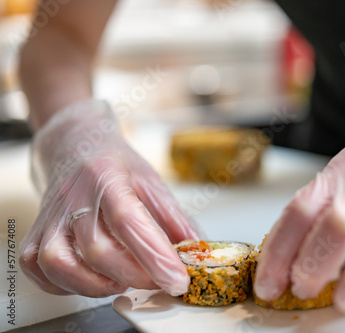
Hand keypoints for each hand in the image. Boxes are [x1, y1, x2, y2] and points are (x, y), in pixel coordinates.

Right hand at [20, 100, 197, 296]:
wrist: (75, 145)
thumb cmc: (116, 165)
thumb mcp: (152, 181)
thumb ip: (175, 218)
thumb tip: (198, 251)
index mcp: (107, 176)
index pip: (129, 220)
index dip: (154, 255)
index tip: (177, 280)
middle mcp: (73, 196)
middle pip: (96, 248)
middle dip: (133, 275)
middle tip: (156, 280)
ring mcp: (49, 215)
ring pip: (58, 263)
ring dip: (95, 285)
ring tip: (122, 281)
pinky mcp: (34, 232)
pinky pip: (38, 269)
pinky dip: (65, 285)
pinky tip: (91, 279)